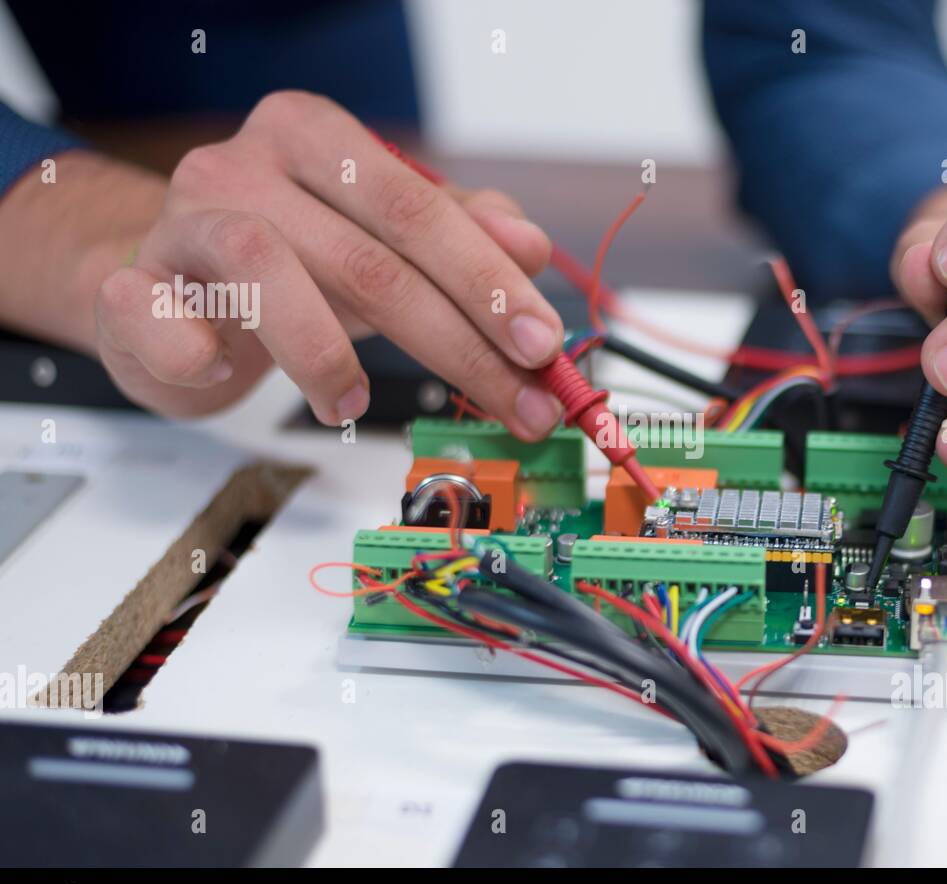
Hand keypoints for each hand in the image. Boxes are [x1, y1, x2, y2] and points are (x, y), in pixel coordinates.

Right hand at [93, 91, 563, 436]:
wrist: (162, 286)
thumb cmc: (285, 266)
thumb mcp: (380, 242)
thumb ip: (457, 236)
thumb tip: (530, 246)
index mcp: (315, 138)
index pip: (420, 209)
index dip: (490, 283)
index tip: (545, 346)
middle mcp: (245, 164)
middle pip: (369, 256)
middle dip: (458, 344)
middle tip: (516, 403)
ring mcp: (179, 222)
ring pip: (267, 274)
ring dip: (328, 359)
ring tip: (353, 407)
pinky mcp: (127, 286)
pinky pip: (155, 316)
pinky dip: (195, 352)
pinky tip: (226, 372)